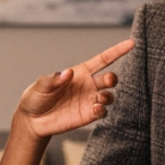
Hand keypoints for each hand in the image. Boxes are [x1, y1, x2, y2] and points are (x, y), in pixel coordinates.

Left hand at [16, 38, 135, 137]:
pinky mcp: (88, 115)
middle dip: (112, 78)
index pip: (104, 59)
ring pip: (109, 96)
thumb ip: (53, 80)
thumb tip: (68, 73)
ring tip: (100, 98)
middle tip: (107, 80)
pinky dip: (102, 109)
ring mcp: (90, 101)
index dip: (118, 51)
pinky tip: (96, 109)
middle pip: (109, 78)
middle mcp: (88, 85)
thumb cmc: (36, 97)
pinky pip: (103, 112)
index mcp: (80, 72)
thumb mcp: (41, 85)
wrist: (33, 120)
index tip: (132, 43)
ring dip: (108, 96)